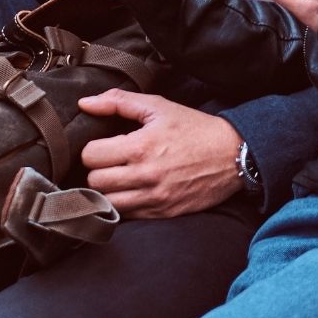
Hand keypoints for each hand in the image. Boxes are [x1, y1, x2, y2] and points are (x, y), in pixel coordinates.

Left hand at [77, 90, 242, 217]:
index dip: (92, 149)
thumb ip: (118, 101)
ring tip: (117, 179)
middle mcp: (145, 175)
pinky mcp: (163, 213)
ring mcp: (154, 198)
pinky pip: (128, 216)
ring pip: (107, 203)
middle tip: (108, 163)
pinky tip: (132, 192)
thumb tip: (85, 103)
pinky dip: (124, 205)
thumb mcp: (159, 106)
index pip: (90, 156)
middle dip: (97, 171)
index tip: (103, 146)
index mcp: (140, 146)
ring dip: (108, 191)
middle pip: (94, 182)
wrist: (233, 155)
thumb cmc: (194, 128)